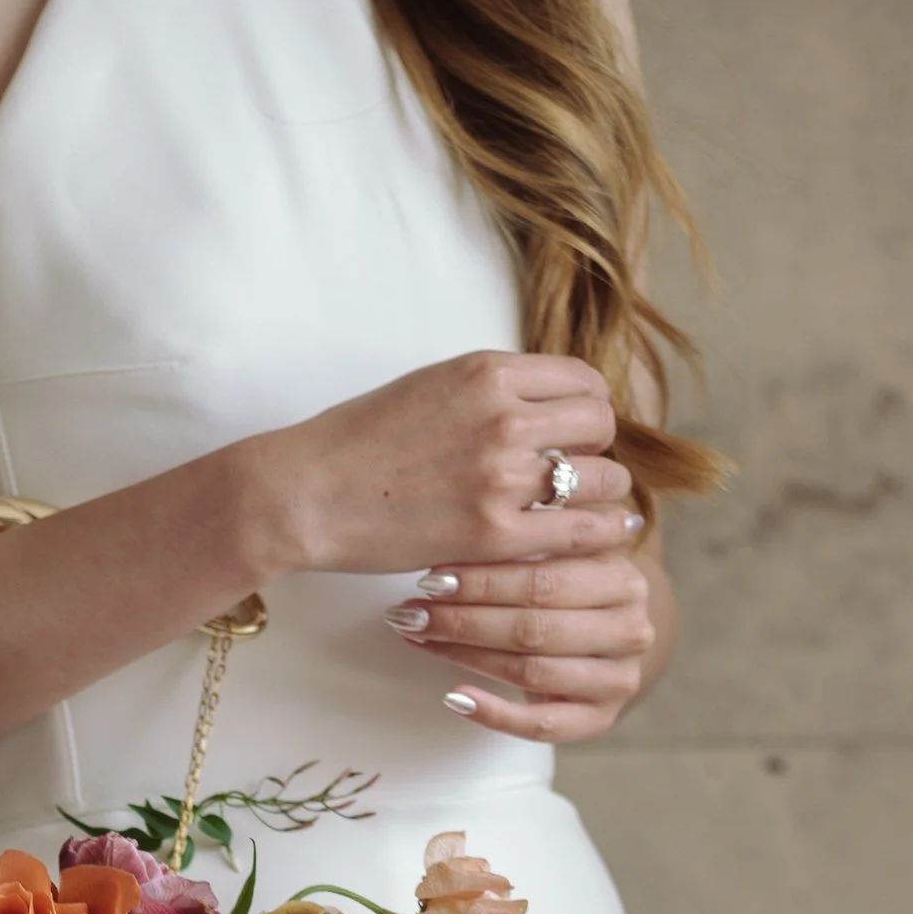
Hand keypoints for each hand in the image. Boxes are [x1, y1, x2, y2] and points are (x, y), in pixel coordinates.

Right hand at [255, 350, 640, 583]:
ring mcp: (501, 477)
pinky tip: (605, 541)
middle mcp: (503, 416)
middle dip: (596, 449)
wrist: (306, 492)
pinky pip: (578, 533)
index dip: (588, 407)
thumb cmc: (356, 442)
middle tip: (581, 472)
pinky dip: (599, 536)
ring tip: (592, 510)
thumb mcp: (430, 386)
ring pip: (601, 480)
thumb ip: (487, 391)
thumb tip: (535, 405)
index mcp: (488, 372)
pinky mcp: (493, 534)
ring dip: (603, 495)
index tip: (577, 430)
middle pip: (598, 425)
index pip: (581, 380)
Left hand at [386, 551, 656, 744]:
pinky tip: (455, 697)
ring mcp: (619, 678)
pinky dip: (494, 712)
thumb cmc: (566, 586)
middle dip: (465, 618)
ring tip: (419, 638)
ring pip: (532, 671)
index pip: (545, 580)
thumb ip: (533, 535)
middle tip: (412, 610)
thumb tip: (462, 514)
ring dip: (466, 656)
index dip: (484, 579)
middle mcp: (629, 627)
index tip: (430, 575)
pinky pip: (542, 725)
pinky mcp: (600, 719)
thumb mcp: (560, 551)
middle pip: (534, 626)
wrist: (606, 637)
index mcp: (622, 576)